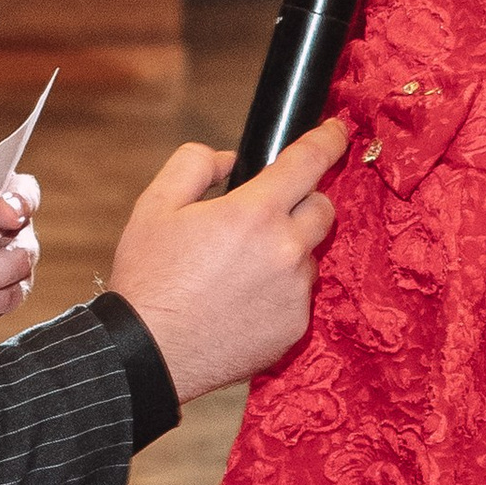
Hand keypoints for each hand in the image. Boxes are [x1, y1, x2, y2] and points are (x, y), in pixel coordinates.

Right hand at [103, 123, 343, 402]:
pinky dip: (279, 292)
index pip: (309, 162)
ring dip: (288, 252)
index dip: (328, 139)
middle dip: (301, 203)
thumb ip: (194, 164)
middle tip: (262, 217)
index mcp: (254, 213)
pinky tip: (241, 302)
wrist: (148, 353)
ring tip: (239, 271)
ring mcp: (295, 293)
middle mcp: (286, 251)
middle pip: (322, 209)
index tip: (337, 131)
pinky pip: (299, 296)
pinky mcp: (295, 328)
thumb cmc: (149, 279)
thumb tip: (229, 160)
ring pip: (308, 256)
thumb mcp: (155, 205)